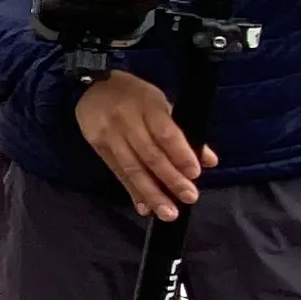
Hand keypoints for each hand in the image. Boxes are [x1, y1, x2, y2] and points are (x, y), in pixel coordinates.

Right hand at [74, 72, 214, 220]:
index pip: (166, 133)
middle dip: (171, 179)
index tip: (194, 174)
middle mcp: (128, 121)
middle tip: (189, 198)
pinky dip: (132, 192)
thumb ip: (183, 132)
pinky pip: (118, 173)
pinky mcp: (99, 148)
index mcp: (148, 106)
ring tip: (168, 213)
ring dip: (152, 193)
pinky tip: (144, 207)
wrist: (92, 87)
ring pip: (133, 168)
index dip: (180, 155)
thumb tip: (208, 160)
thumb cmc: (135, 95)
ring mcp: (111, 135)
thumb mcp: (162, 104)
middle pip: (150, 155)